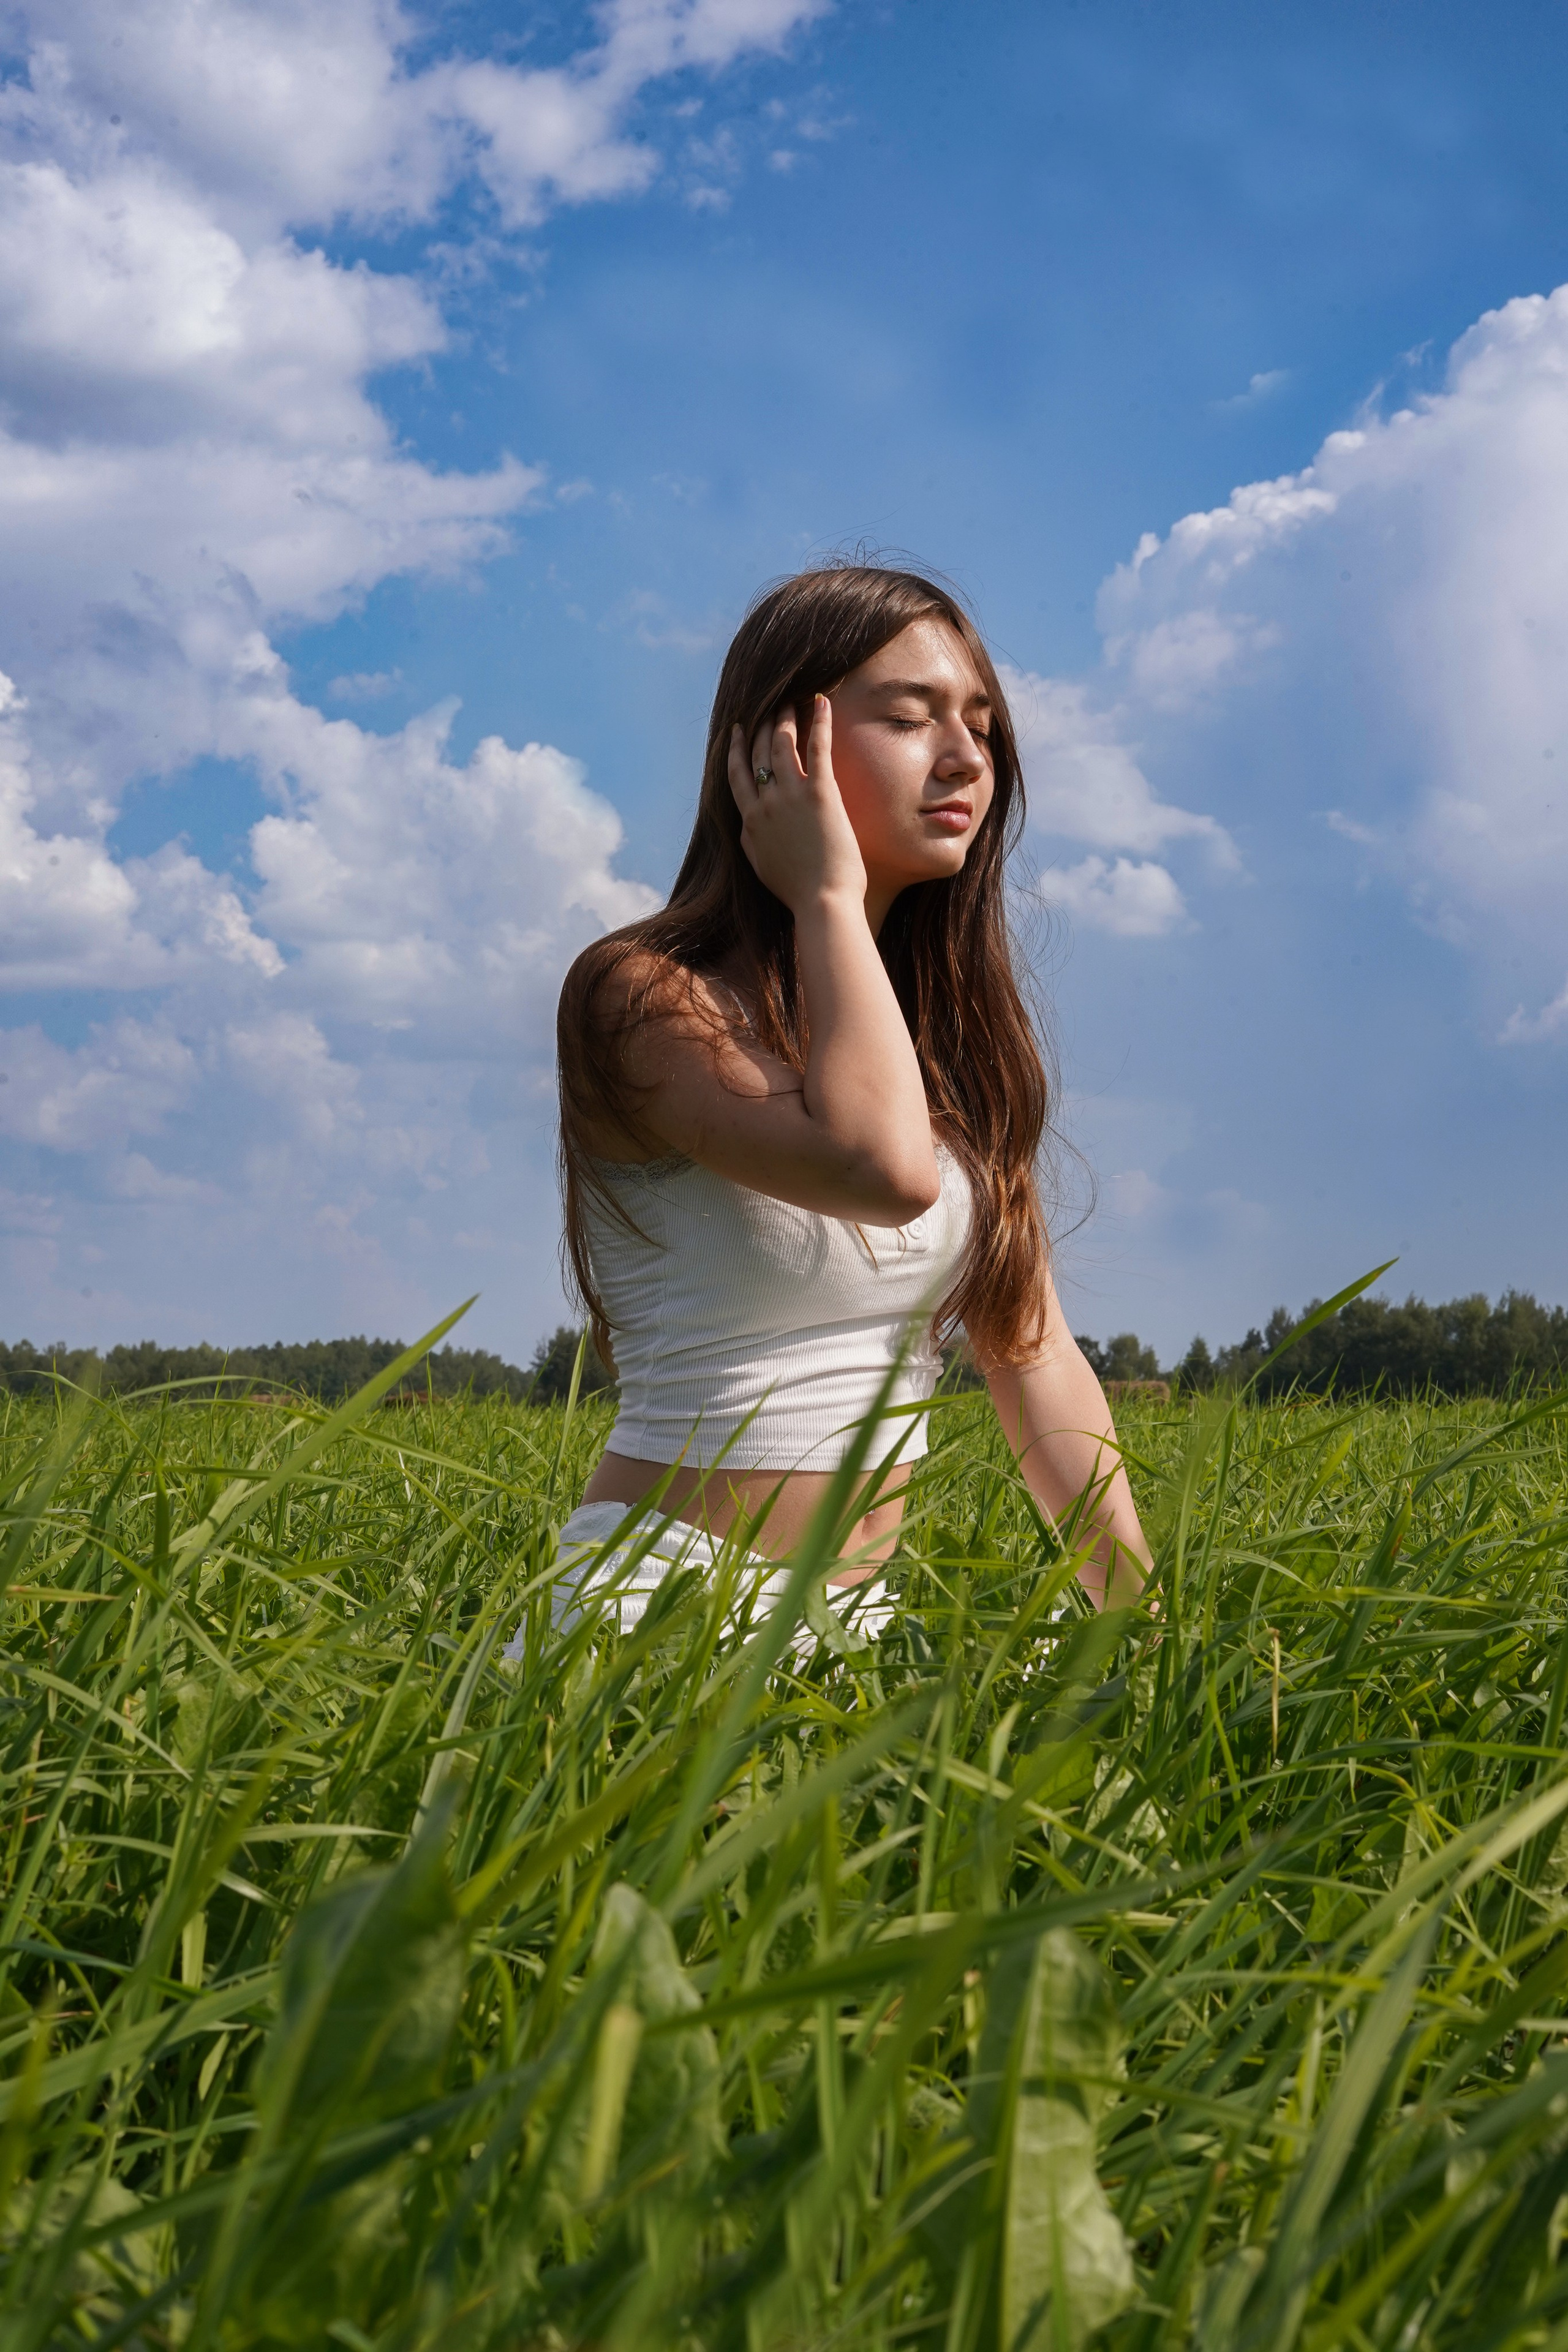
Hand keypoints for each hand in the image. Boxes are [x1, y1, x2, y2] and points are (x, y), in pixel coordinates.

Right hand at [728, 696, 866, 917]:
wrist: (821, 902)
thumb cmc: (796, 891)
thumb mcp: (761, 866)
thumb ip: (750, 841)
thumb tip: (745, 824)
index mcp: (750, 820)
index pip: (737, 774)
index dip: (736, 748)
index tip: (738, 729)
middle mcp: (766, 802)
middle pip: (758, 752)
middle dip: (762, 724)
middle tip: (770, 704)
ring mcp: (791, 796)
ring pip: (782, 743)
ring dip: (785, 717)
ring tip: (793, 699)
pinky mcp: (820, 793)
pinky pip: (817, 748)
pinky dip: (819, 721)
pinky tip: (822, 701)